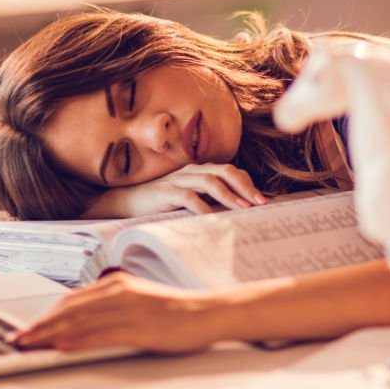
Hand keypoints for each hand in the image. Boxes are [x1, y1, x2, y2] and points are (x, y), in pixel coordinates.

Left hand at [13, 272, 223, 352]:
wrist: (208, 313)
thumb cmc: (176, 311)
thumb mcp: (141, 302)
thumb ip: (115, 307)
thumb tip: (86, 323)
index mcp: (118, 285)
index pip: (72, 300)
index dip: (46, 315)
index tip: (27, 329)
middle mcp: (119, 291)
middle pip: (70, 309)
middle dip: (40, 325)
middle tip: (16, 339)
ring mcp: (128, 308)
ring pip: (79, 321)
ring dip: (50, 334)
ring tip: (28, 345)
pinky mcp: (139, 326)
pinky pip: (101, 334)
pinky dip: (77, 341)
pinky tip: (61, 348)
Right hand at [92, 163, 267, 217]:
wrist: (127, 202)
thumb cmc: (163, 202)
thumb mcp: (191, 199)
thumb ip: (210, 200)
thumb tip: (238, 211)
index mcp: (200, 171)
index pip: (230, 170)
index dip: (247, 183)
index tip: (262, 199)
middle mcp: (192, 171)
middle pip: (225, 171)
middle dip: (245, 186)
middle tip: (259, 202)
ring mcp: (179, 180)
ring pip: (210, 181)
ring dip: (229, 195)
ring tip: (242, 208)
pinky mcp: (166, 192)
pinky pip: (188, 197)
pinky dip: (202, 206)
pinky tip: (212, 218)